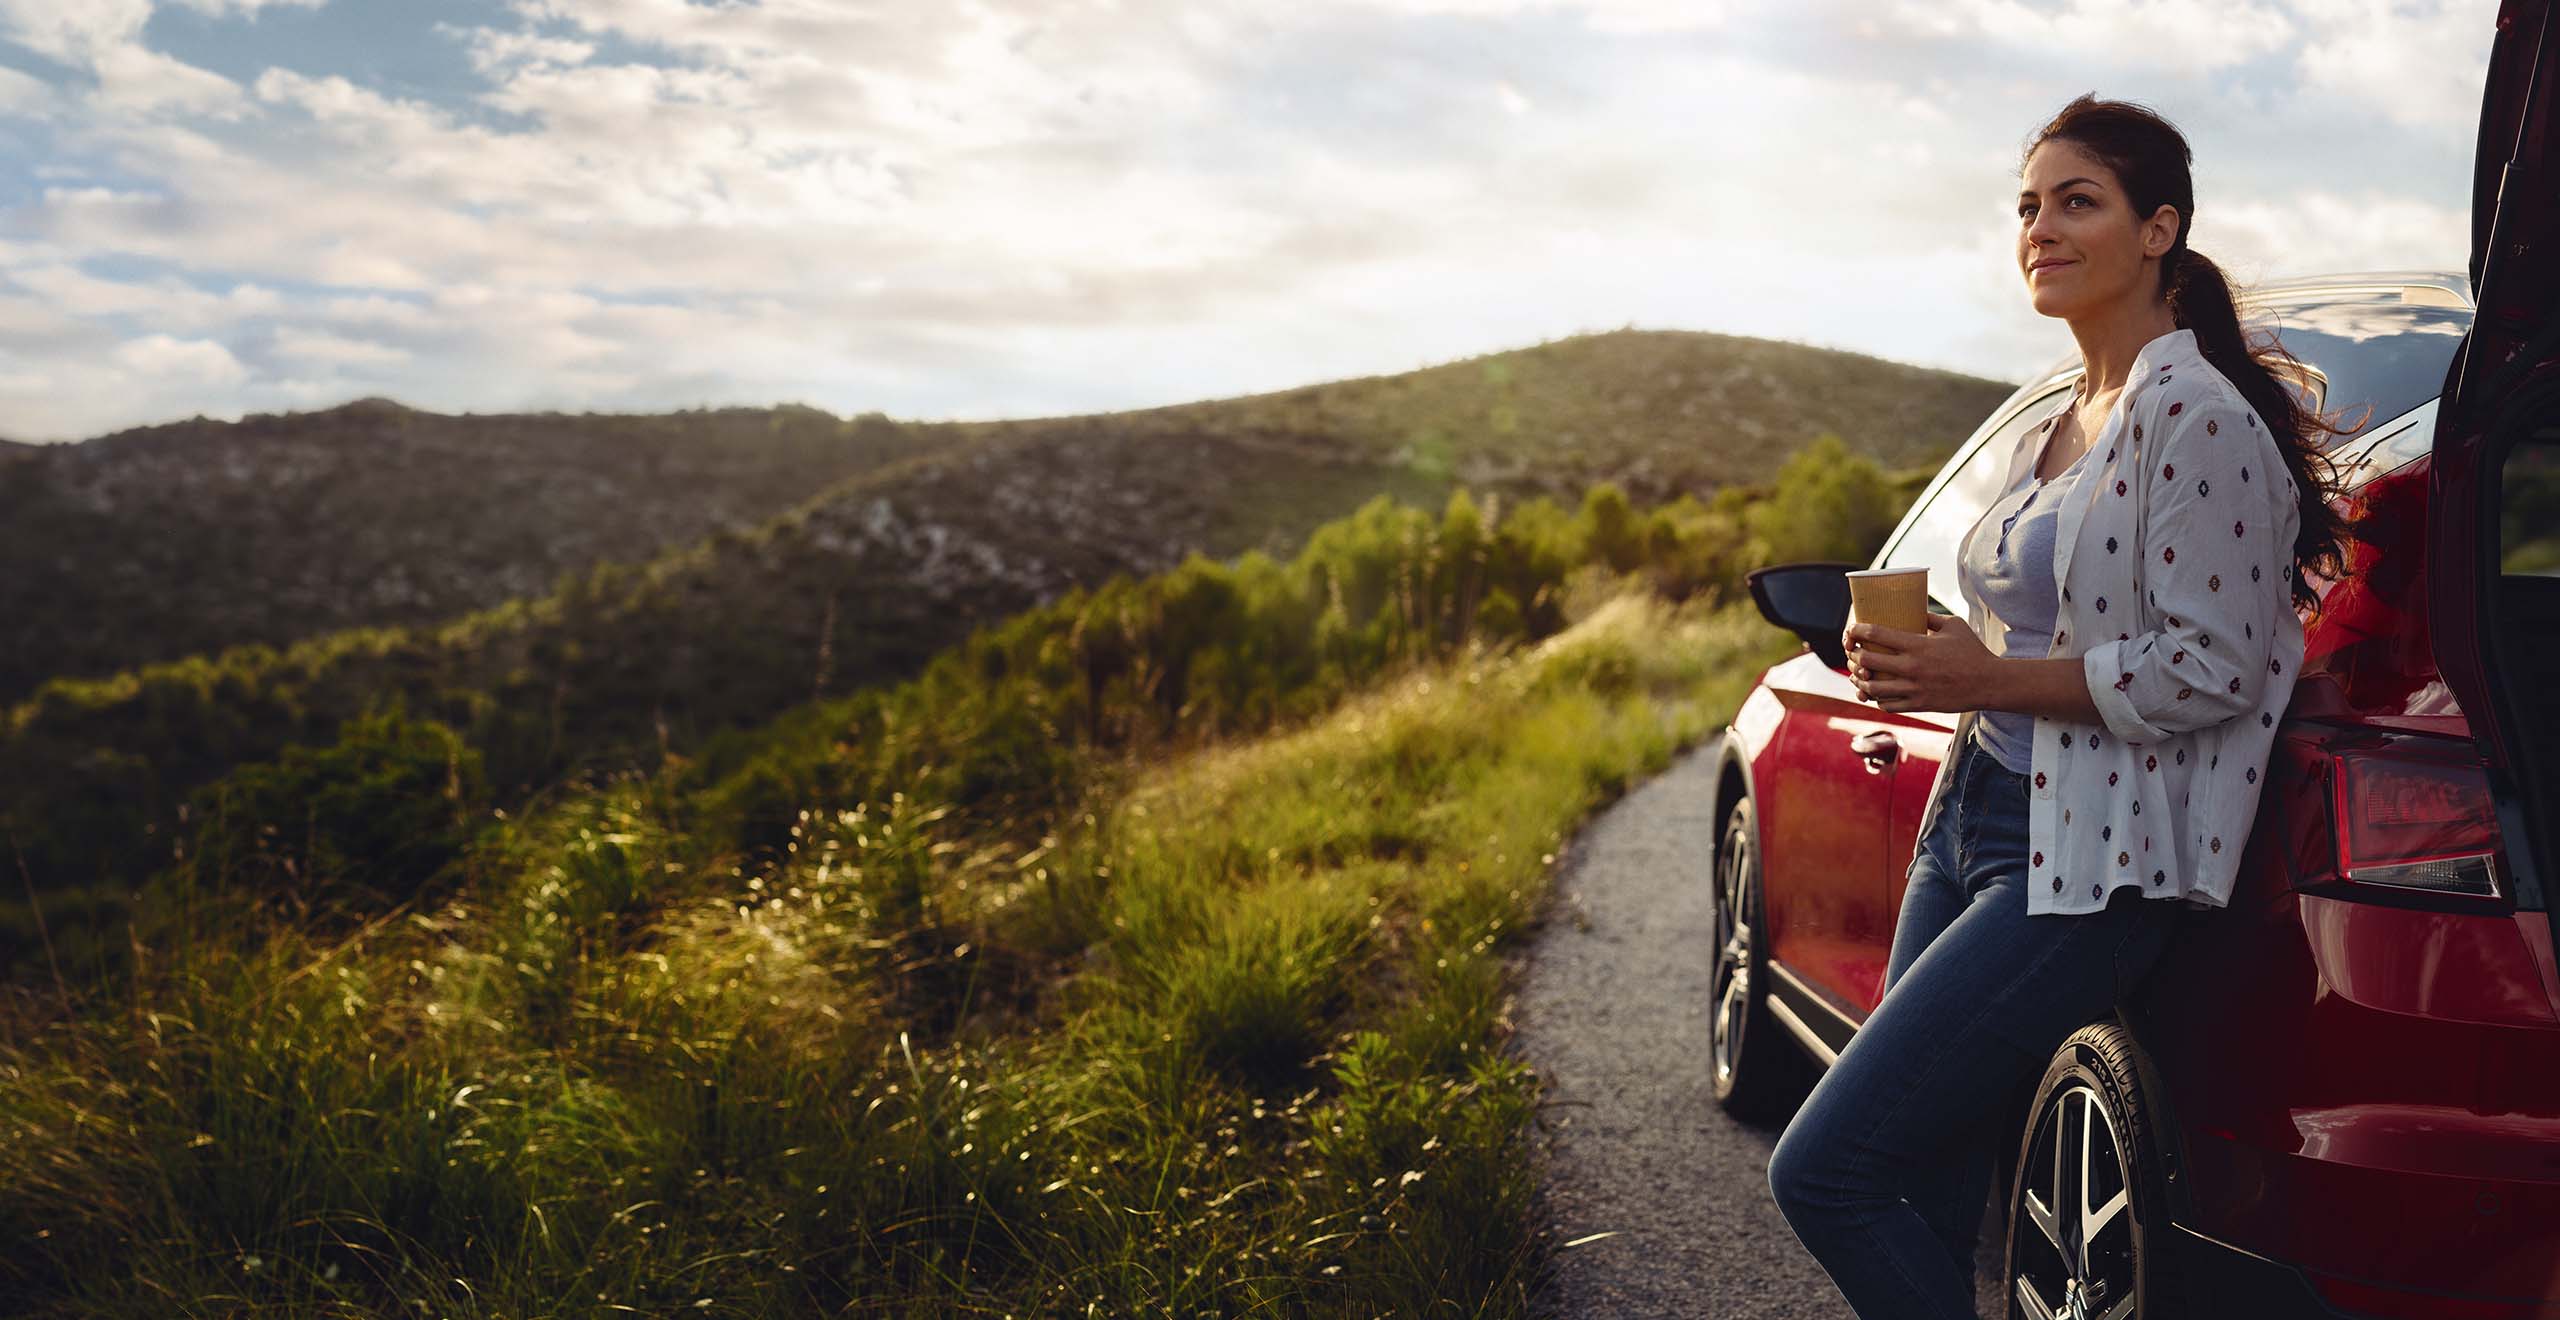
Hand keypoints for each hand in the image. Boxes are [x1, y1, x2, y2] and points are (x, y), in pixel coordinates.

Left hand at [1841, 612, 1996, 714]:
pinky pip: (1888, 705)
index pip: (1877, 635)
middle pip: (1868, 662)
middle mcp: (1912, 668)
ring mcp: (1914, 689)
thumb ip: (1930, 617)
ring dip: (1860, 681)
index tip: (1852, 629)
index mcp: (1919, 645)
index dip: (1858, 630)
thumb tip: (1912, 608)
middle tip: (1853, 652)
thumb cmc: (1972, 651)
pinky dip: (1877, 699)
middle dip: (1854, 656)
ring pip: (1873, 688)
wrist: (1989, 683)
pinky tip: (1877, 692)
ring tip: (1859, 675)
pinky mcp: (1919, 705)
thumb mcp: (1954, 626)